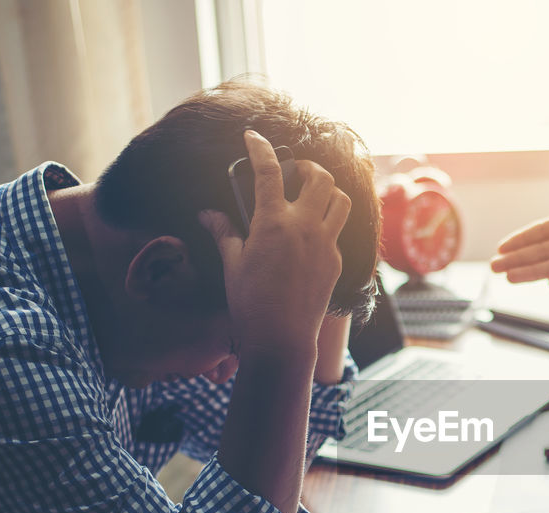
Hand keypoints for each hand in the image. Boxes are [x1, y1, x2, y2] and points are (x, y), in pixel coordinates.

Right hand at [200, 130, 351, 353]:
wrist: (282, 339)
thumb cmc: (251, 303)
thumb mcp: (232, 263)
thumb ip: (224, 232)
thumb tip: (208, 214)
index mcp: (274, 222)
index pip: (269, 171)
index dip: (260, 148)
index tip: (253, 136)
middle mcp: (305, 227)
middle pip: (320, 177)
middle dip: (307, 166)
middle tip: (294, 171)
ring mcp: (326, 244)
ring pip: (341, 200)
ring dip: (328, 190)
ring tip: (311, 195)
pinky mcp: (336, 262)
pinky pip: (338, 231)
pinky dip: (328, 222)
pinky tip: (312, 232)